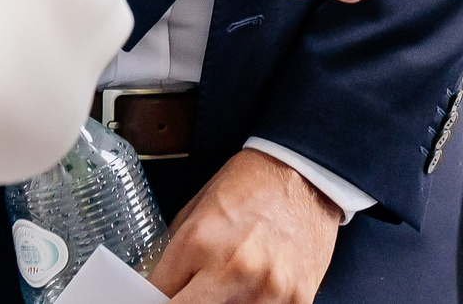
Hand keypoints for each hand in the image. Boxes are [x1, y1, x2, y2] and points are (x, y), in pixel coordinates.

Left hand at [152, 148, 338, 302]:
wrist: (305, 172)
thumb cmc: (250, 186)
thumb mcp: (197, 211)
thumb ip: (175, 257)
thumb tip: (156, 292)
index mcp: (199, 242)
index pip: (159, 298)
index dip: (157, 299)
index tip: (162, 296)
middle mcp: (231, 269)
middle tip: (191, 294)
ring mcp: (267, 289)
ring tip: (226, 287)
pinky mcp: (297, 300)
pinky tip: (253, 291)